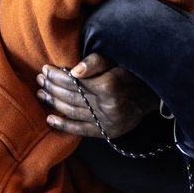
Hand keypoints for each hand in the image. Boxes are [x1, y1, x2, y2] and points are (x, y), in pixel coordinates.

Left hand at [36, 52, 157, 138]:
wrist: (154, 95)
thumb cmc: (132, 72)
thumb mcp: (117, 60)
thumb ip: (96, 61)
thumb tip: (74, 70)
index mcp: (110, 86)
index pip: (74, 81)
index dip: (57, 75)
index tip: (45, 69)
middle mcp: (108, 106)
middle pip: (71, 96)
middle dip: (52, 87)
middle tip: (39, 80)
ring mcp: (107, 121)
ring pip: (73, 111)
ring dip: (54, 102)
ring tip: (41, 93)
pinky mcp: (108, 132)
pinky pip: (81, 130)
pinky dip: (64, 125)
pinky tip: (50, 119)